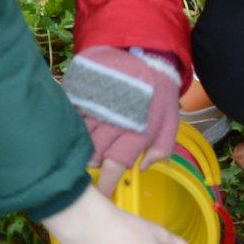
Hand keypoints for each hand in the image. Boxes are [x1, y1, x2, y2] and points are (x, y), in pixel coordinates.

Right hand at [65, 47, 180, 193]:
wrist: (144, 49)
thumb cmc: (159, 89)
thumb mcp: (171, 118)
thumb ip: (162, 146)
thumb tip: (143, 168)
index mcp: (136, 131)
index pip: (114, 166)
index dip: (106, 184)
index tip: (102, 194)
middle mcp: (113, 122)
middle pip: (93, 156)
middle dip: (94, 165)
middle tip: (96, 166)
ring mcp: (95, 106)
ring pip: (80, 138)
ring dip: (82, 148)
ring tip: (84, 150)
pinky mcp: (82, 93)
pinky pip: (71, 117)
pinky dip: (72, 126)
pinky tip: (74, 130)